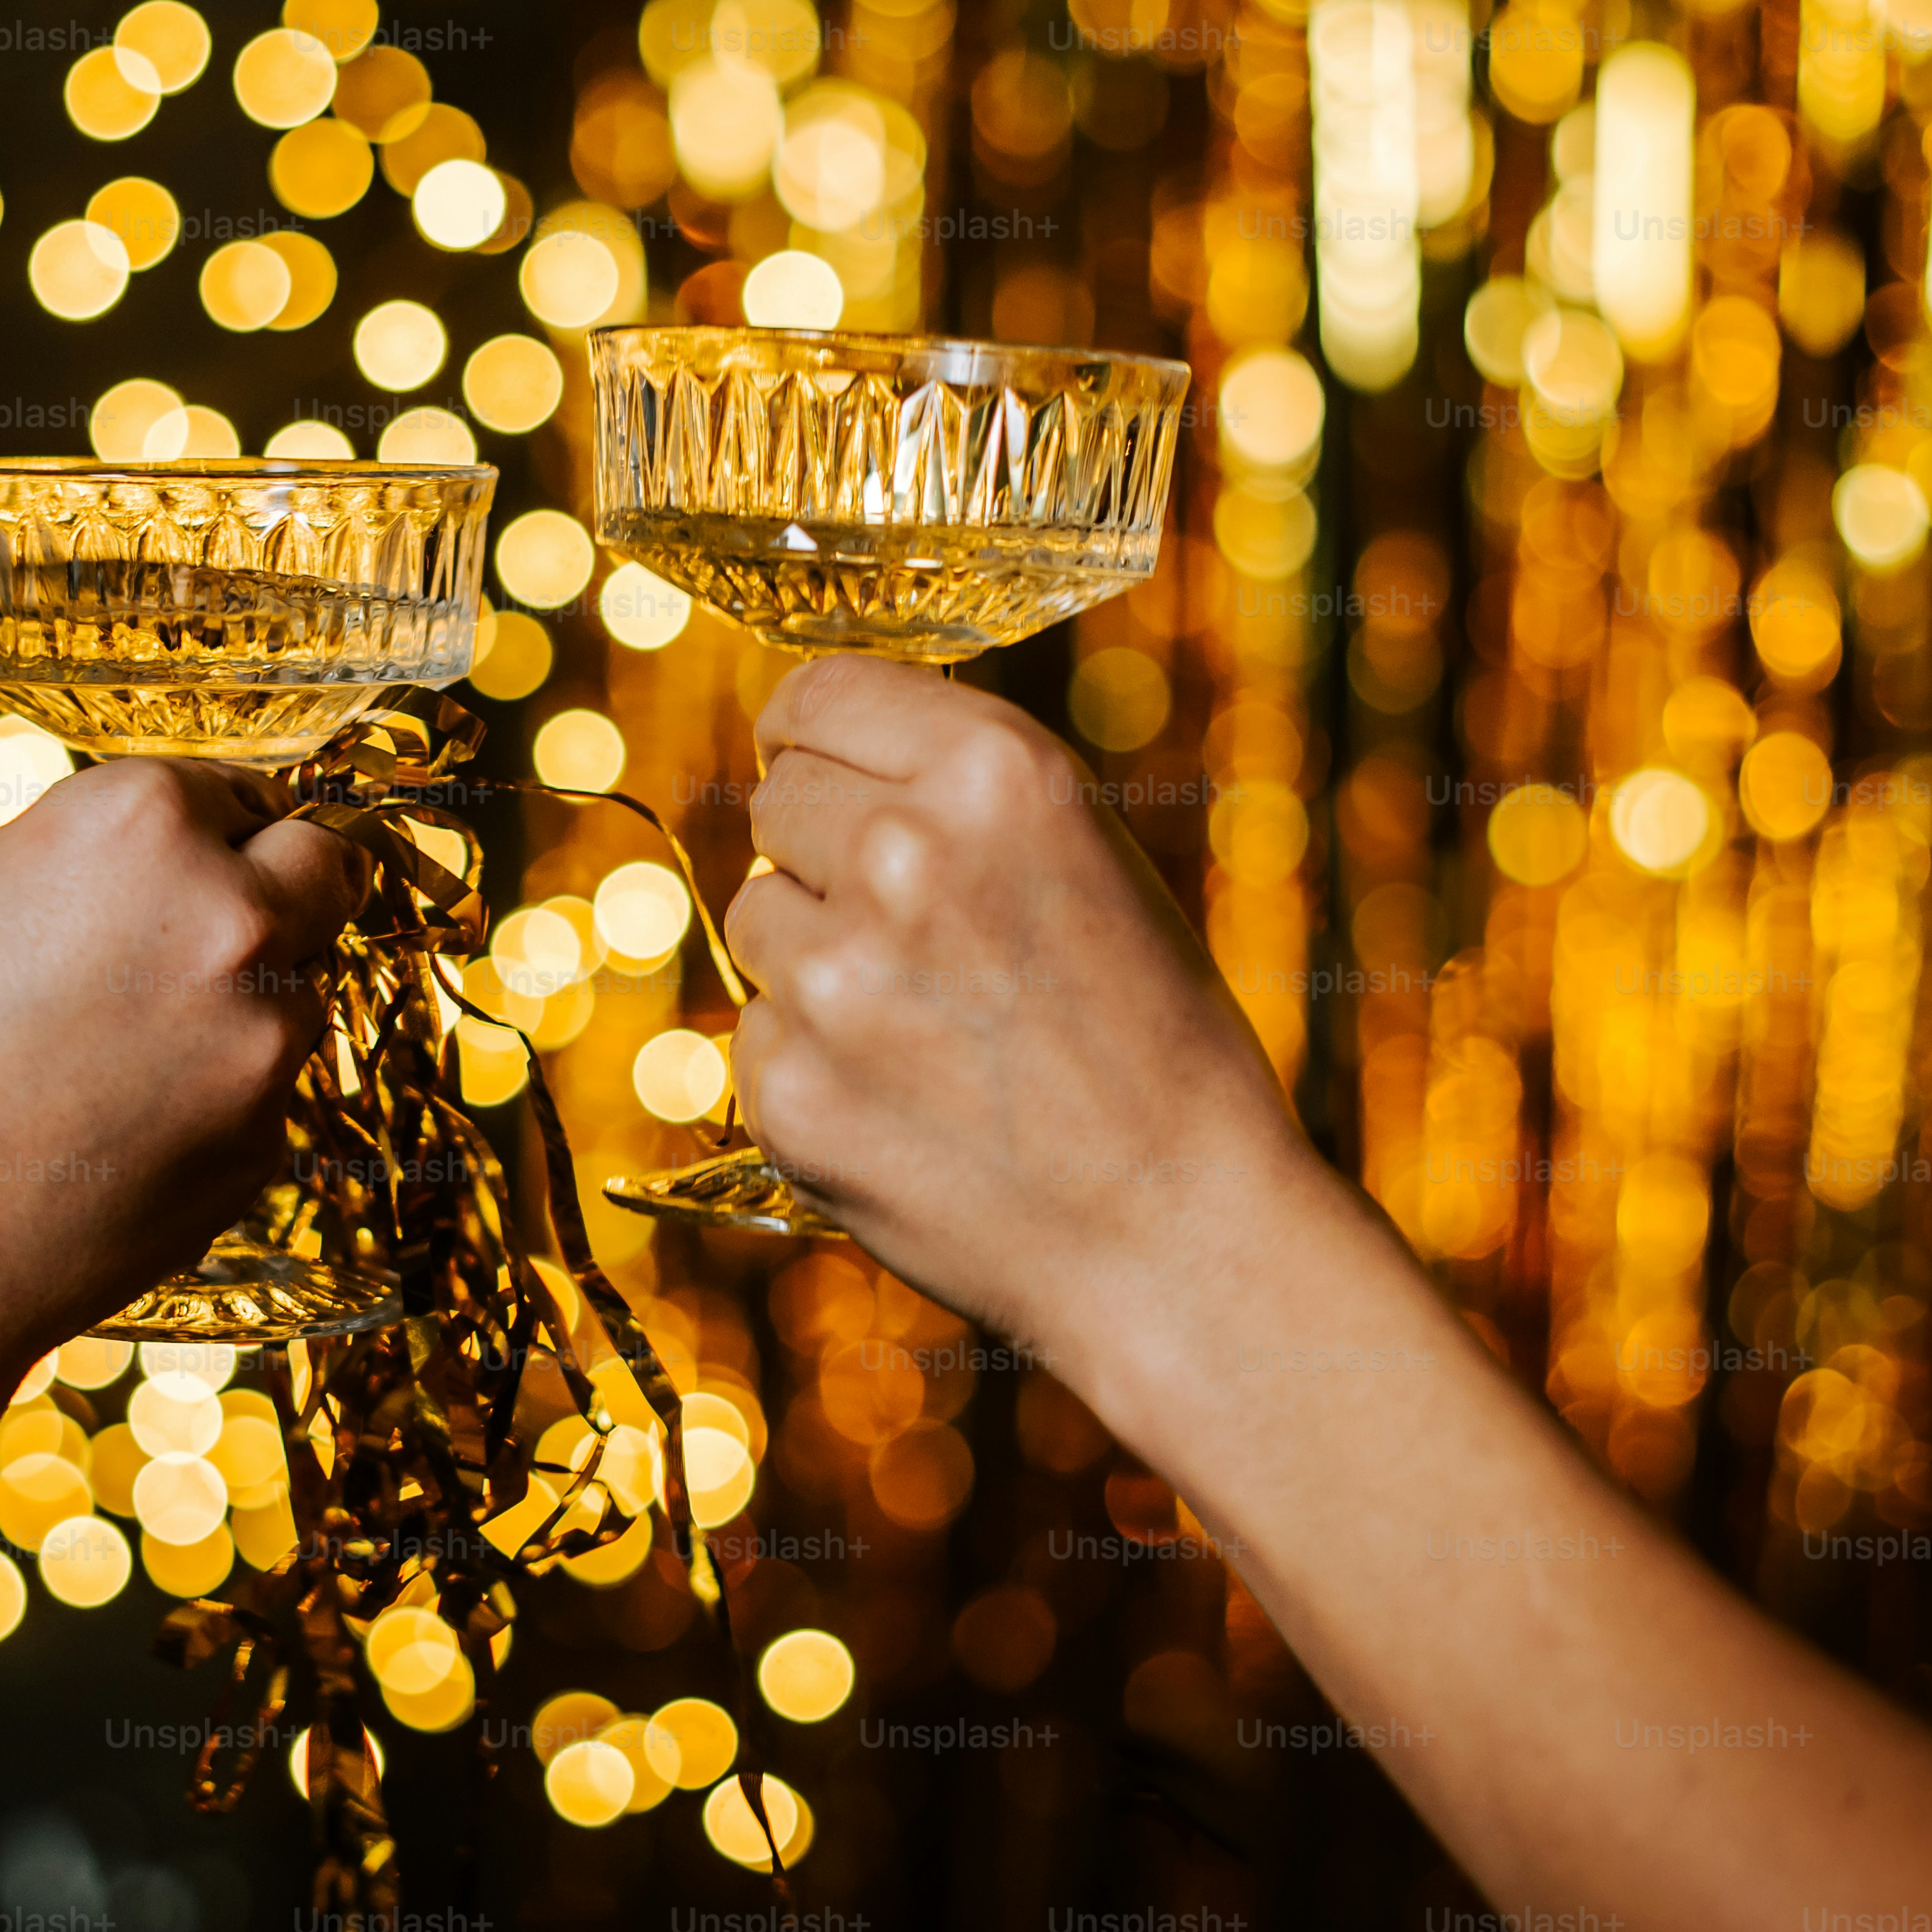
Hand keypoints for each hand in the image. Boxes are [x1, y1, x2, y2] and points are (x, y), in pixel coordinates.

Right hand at [0, 756, 366, 1365]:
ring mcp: (259, 1042)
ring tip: (112, 1058)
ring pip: (299, 991)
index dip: (203, 825)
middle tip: (210, 924)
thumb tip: (158, 873)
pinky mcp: (261, 1149)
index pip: (234, 788)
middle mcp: (228, 917)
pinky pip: (260, 1097)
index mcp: (139, 823)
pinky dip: (209, 1105)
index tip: (184, 853)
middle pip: (321, 866)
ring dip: (243, 1005)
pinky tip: (108, 1138)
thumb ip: (88, 870)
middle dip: (279, 886)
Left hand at [726, 658, 1340, 1356]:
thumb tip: (818, 754)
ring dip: (815, 956)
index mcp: (994, 774)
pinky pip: (757, 1030)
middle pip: (775, 802)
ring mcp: (834, 978)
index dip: (815, 736)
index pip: (815, 695)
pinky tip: (905, 1101)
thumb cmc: (1152, 1041)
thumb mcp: (1089, 857)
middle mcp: (903, 854)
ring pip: (755, 917)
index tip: (823, 766)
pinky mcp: (788, 1089)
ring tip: (928, 1024)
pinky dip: (812, 1061)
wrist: (1175, 1236)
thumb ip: (954, 793)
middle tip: (913, 928)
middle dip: (823, 851)